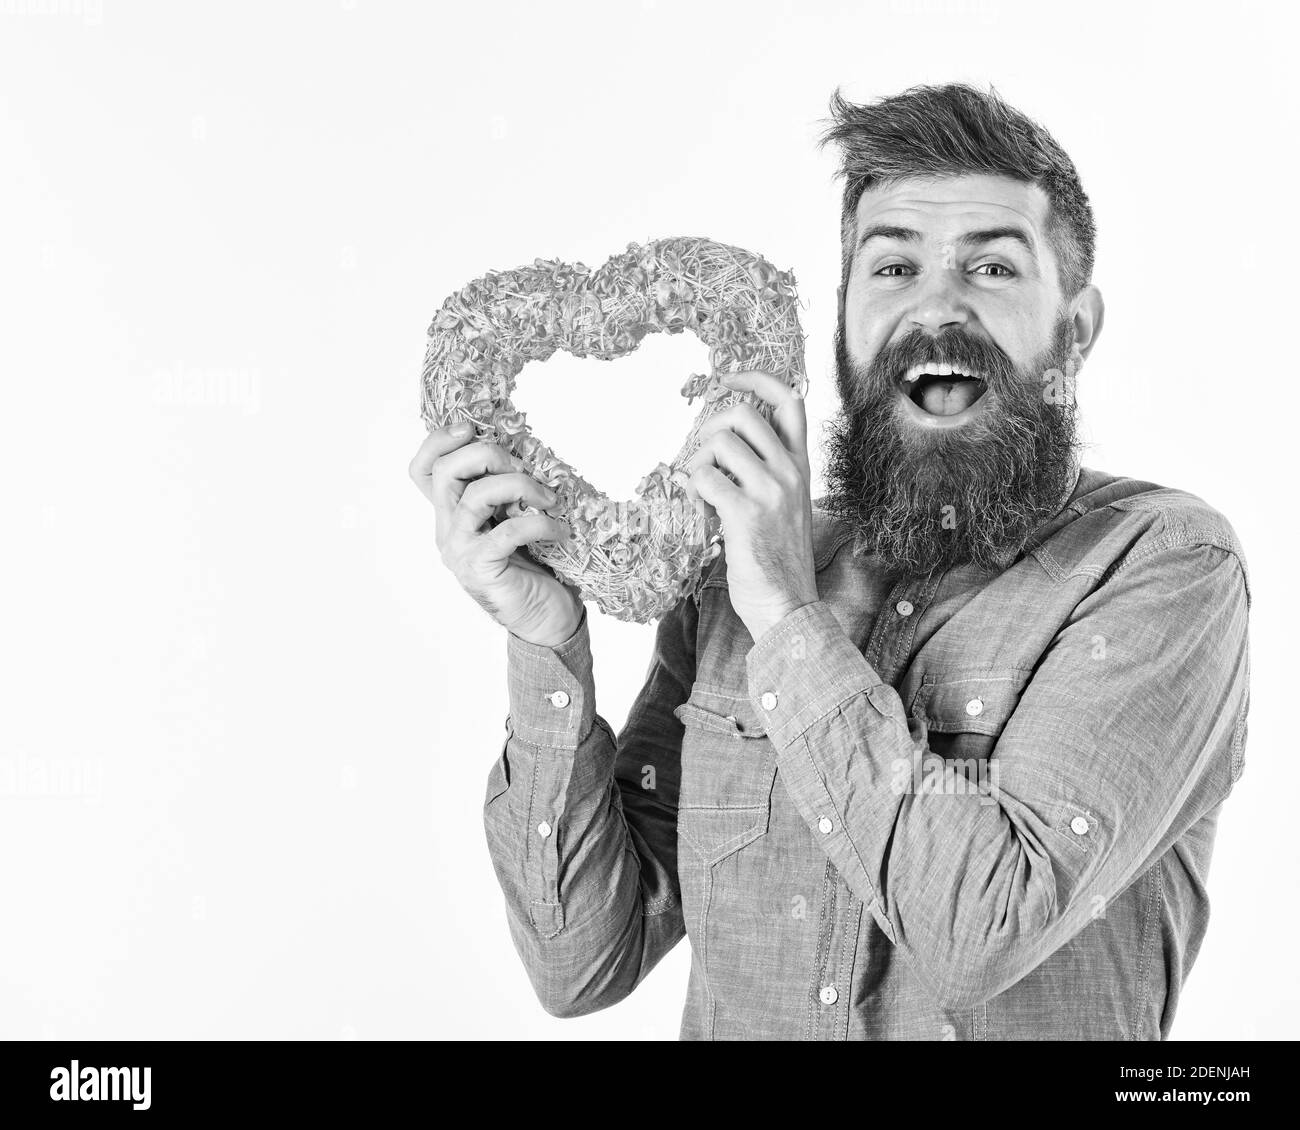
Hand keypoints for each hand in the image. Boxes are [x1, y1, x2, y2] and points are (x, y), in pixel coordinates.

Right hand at [409, 423, 583, 647]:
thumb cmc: (536, 566)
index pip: (423, 469)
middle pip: (446, 472)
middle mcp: (448, 529)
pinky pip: (507, 532)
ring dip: (520, 487)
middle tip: (526, 468)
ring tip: (550, 500)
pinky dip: (539, 524)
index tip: (471, 427)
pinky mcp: (481, 569)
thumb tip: (526, 449)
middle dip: (489, 454)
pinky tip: (559, 531)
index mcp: (452, 512)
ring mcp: (461, 550)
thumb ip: (508, 489)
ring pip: (475, 496)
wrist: (546, 620)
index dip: (439, 441)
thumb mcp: (517, 516)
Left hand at [678, 371, 817, 642]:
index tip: (727, 380)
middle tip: (703, 457)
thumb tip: (721, 447)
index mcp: (801, 466)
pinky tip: (699, 514)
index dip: (755, 379)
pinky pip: (704, 479)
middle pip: (743, 412)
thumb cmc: (779, 561)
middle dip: (710, 427)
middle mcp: (789, 472)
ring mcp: (769, 492)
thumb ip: (763, 473)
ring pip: (718, 442)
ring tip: (701, 493)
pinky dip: (691, 492)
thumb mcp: (783, 506)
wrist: (788, 607)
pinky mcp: (745, 515)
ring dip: (696, 464)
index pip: (789, 399)